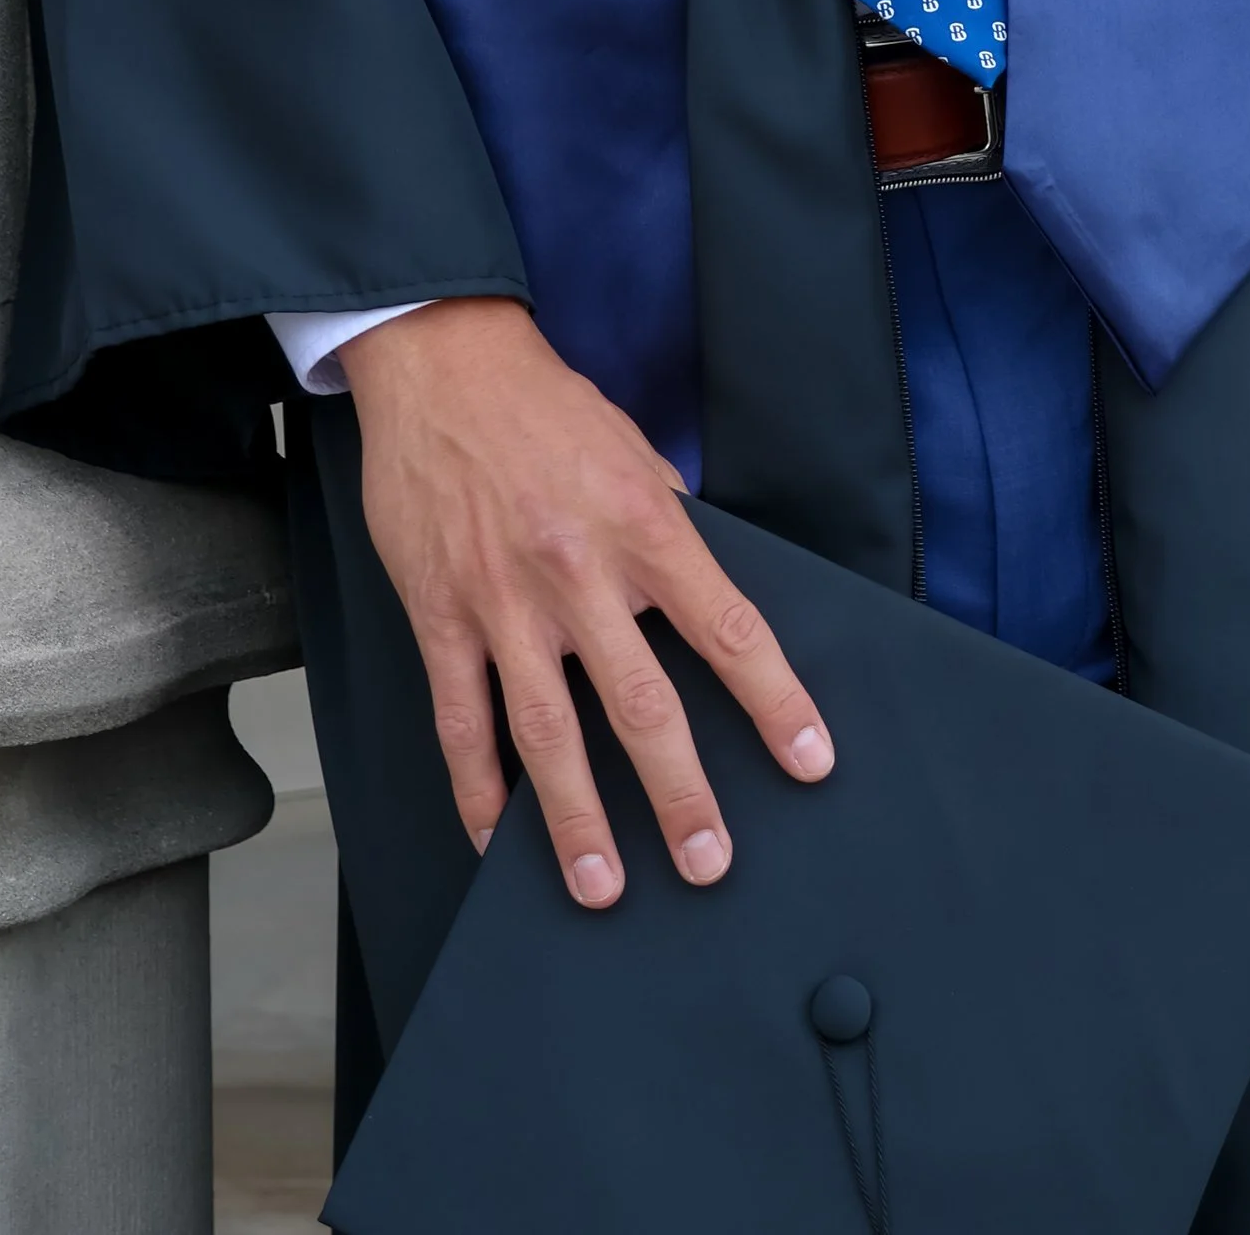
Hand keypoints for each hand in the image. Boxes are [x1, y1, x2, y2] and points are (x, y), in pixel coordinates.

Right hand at [342, 297, 832, 908]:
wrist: (442, 362)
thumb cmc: (547, 406)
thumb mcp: (636, 450)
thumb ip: (670, 529)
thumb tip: (709, 597)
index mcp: (644, 525)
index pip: (727, 629)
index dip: (775, 701)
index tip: (809, 760)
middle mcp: (577, 571)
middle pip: (641, 703)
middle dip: (679, 793)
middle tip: (708, 861)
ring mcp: (502, 600)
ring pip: (547, 731)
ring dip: (577, 818)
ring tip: (601, 886)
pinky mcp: (439, 613)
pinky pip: (461, 717)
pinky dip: (477, 786)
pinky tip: (494, 836)